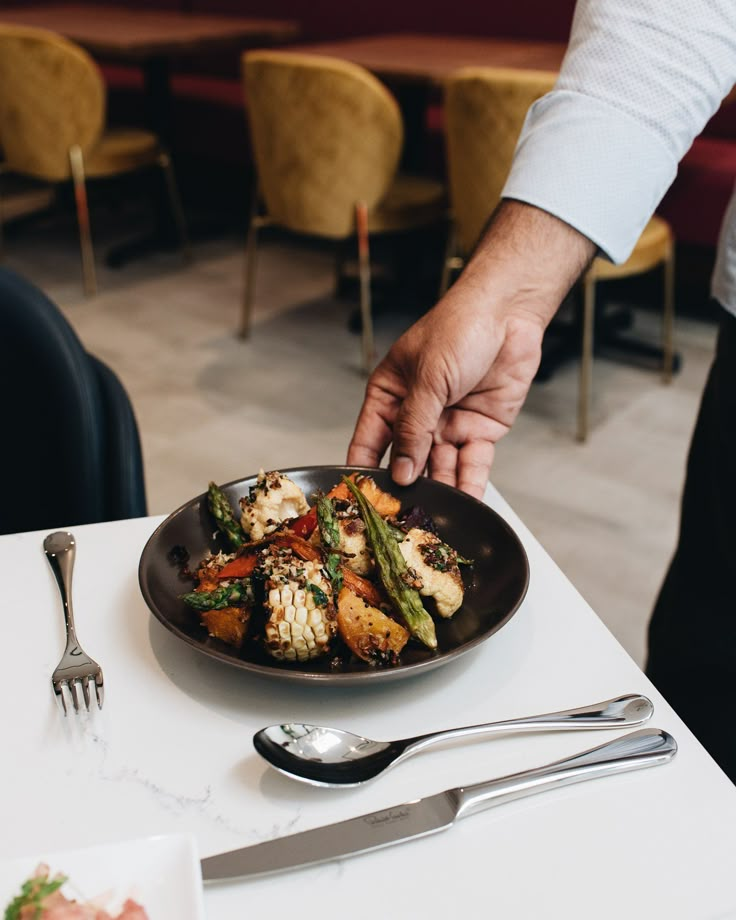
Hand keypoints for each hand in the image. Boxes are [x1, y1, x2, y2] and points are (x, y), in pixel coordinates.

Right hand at [347, 202, 595, 497]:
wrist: (510, 314)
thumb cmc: (460, 327)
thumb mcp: (427, 378)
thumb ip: (413, 427)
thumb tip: (400, 470)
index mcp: (391, 395)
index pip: (369, 440)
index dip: (365, 470)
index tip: (360, 500)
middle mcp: (417, 414)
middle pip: (406, 461)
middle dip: (405, 489)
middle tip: (401, 520)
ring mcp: (448, 424)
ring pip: (440, 468)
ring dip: (440, 491)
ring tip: (435, 519)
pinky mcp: (479, 430)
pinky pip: (471, 464)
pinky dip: (470, 484)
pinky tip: (465, 504)